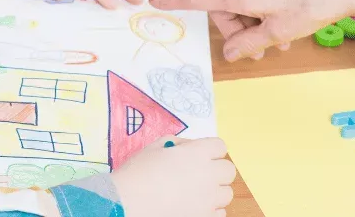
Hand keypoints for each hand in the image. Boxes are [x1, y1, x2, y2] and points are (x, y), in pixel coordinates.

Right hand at [111, 137, 236, 216]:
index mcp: (198, 153)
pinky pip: (219, 214)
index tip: (198, 156)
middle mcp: (209, 175)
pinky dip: (210, 211)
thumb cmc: (137, 173)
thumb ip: (179, 144)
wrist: (126, 203)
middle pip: (228, 170)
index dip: (210, 150)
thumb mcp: (155, 147)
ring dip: (214, 192)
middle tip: (198, 175)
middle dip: (216, 171)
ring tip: (195, 194)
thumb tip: (191, 148)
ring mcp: (208, 200)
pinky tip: (194, 208)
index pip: (220, 146)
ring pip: (226, 194)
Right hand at [151, 0, 354, 60]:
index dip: (176, 0)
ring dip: (256, 21)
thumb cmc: (312, 7)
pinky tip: (289, 17)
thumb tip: (229, 53)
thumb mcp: (278, 33)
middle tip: (263, 49)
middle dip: (239, 30)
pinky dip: (267, 6)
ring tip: (281, 38)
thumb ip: (249, 44)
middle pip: (227, 7)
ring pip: (246, 0)